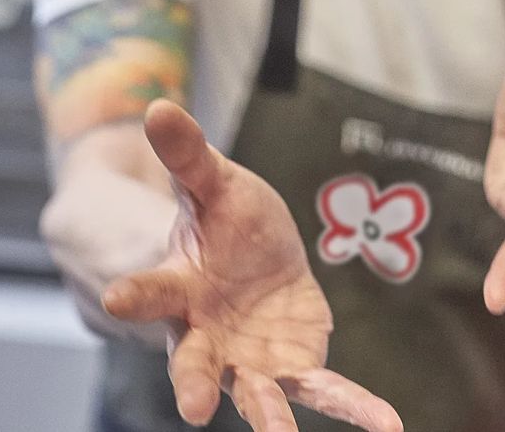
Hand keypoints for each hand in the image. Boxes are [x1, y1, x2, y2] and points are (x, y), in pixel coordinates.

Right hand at [102, 100, 402, 431]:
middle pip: (194, 362)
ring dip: (269, 417)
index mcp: (179, 285)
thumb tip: (158, 104)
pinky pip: (325, 388)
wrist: (254, 255)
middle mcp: (205, 334)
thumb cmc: (221, 218)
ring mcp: (249, 358)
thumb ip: (189, 154)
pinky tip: (387, 426)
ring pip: (258, 392)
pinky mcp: (295, 365)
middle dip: (194, 383)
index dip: (135, 293)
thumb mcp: (212, 180)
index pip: (152, 289)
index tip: (117, 298)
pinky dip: (355, 407)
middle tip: (193, 409)